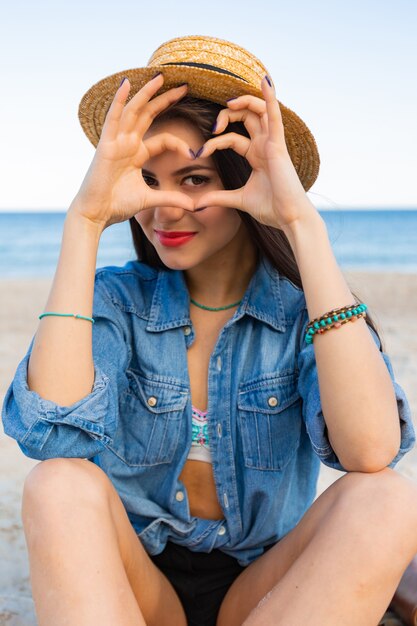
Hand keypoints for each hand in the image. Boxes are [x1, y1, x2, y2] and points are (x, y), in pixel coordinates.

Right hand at [70, 74, 194, 229]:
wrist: (96, 214)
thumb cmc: (117, 206)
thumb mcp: (150, 199)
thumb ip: (172, 199)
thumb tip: (195, 206)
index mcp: (137, 154)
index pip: (163, 139)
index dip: (179, 143)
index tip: (194, 153)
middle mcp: (127, 143)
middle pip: (149, 115)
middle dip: (166, 100)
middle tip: (184, 86)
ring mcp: (116, 142)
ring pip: (133, 111)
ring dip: (146, 93)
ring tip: (160, 77)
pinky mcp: (106, 145)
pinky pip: (113, 118)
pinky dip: (119, 101)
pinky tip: (127, 84)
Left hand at [193, 76, 315, 229]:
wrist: (289, 218)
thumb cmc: (271, 209)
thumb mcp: (238, 200)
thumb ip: (218, 197)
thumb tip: (196, 204)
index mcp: (257, 156)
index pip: (232, 138)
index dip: (214, 142)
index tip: (199, 154)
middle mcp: (265, 145)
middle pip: (245, 118)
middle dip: (225, 117)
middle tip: (212, 128)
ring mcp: (273, 143)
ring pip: (258, 111)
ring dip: (243, 103)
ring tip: (227, 105)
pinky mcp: (278, 145)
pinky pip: (275, 116)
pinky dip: (270, 97)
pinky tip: (265, 81)